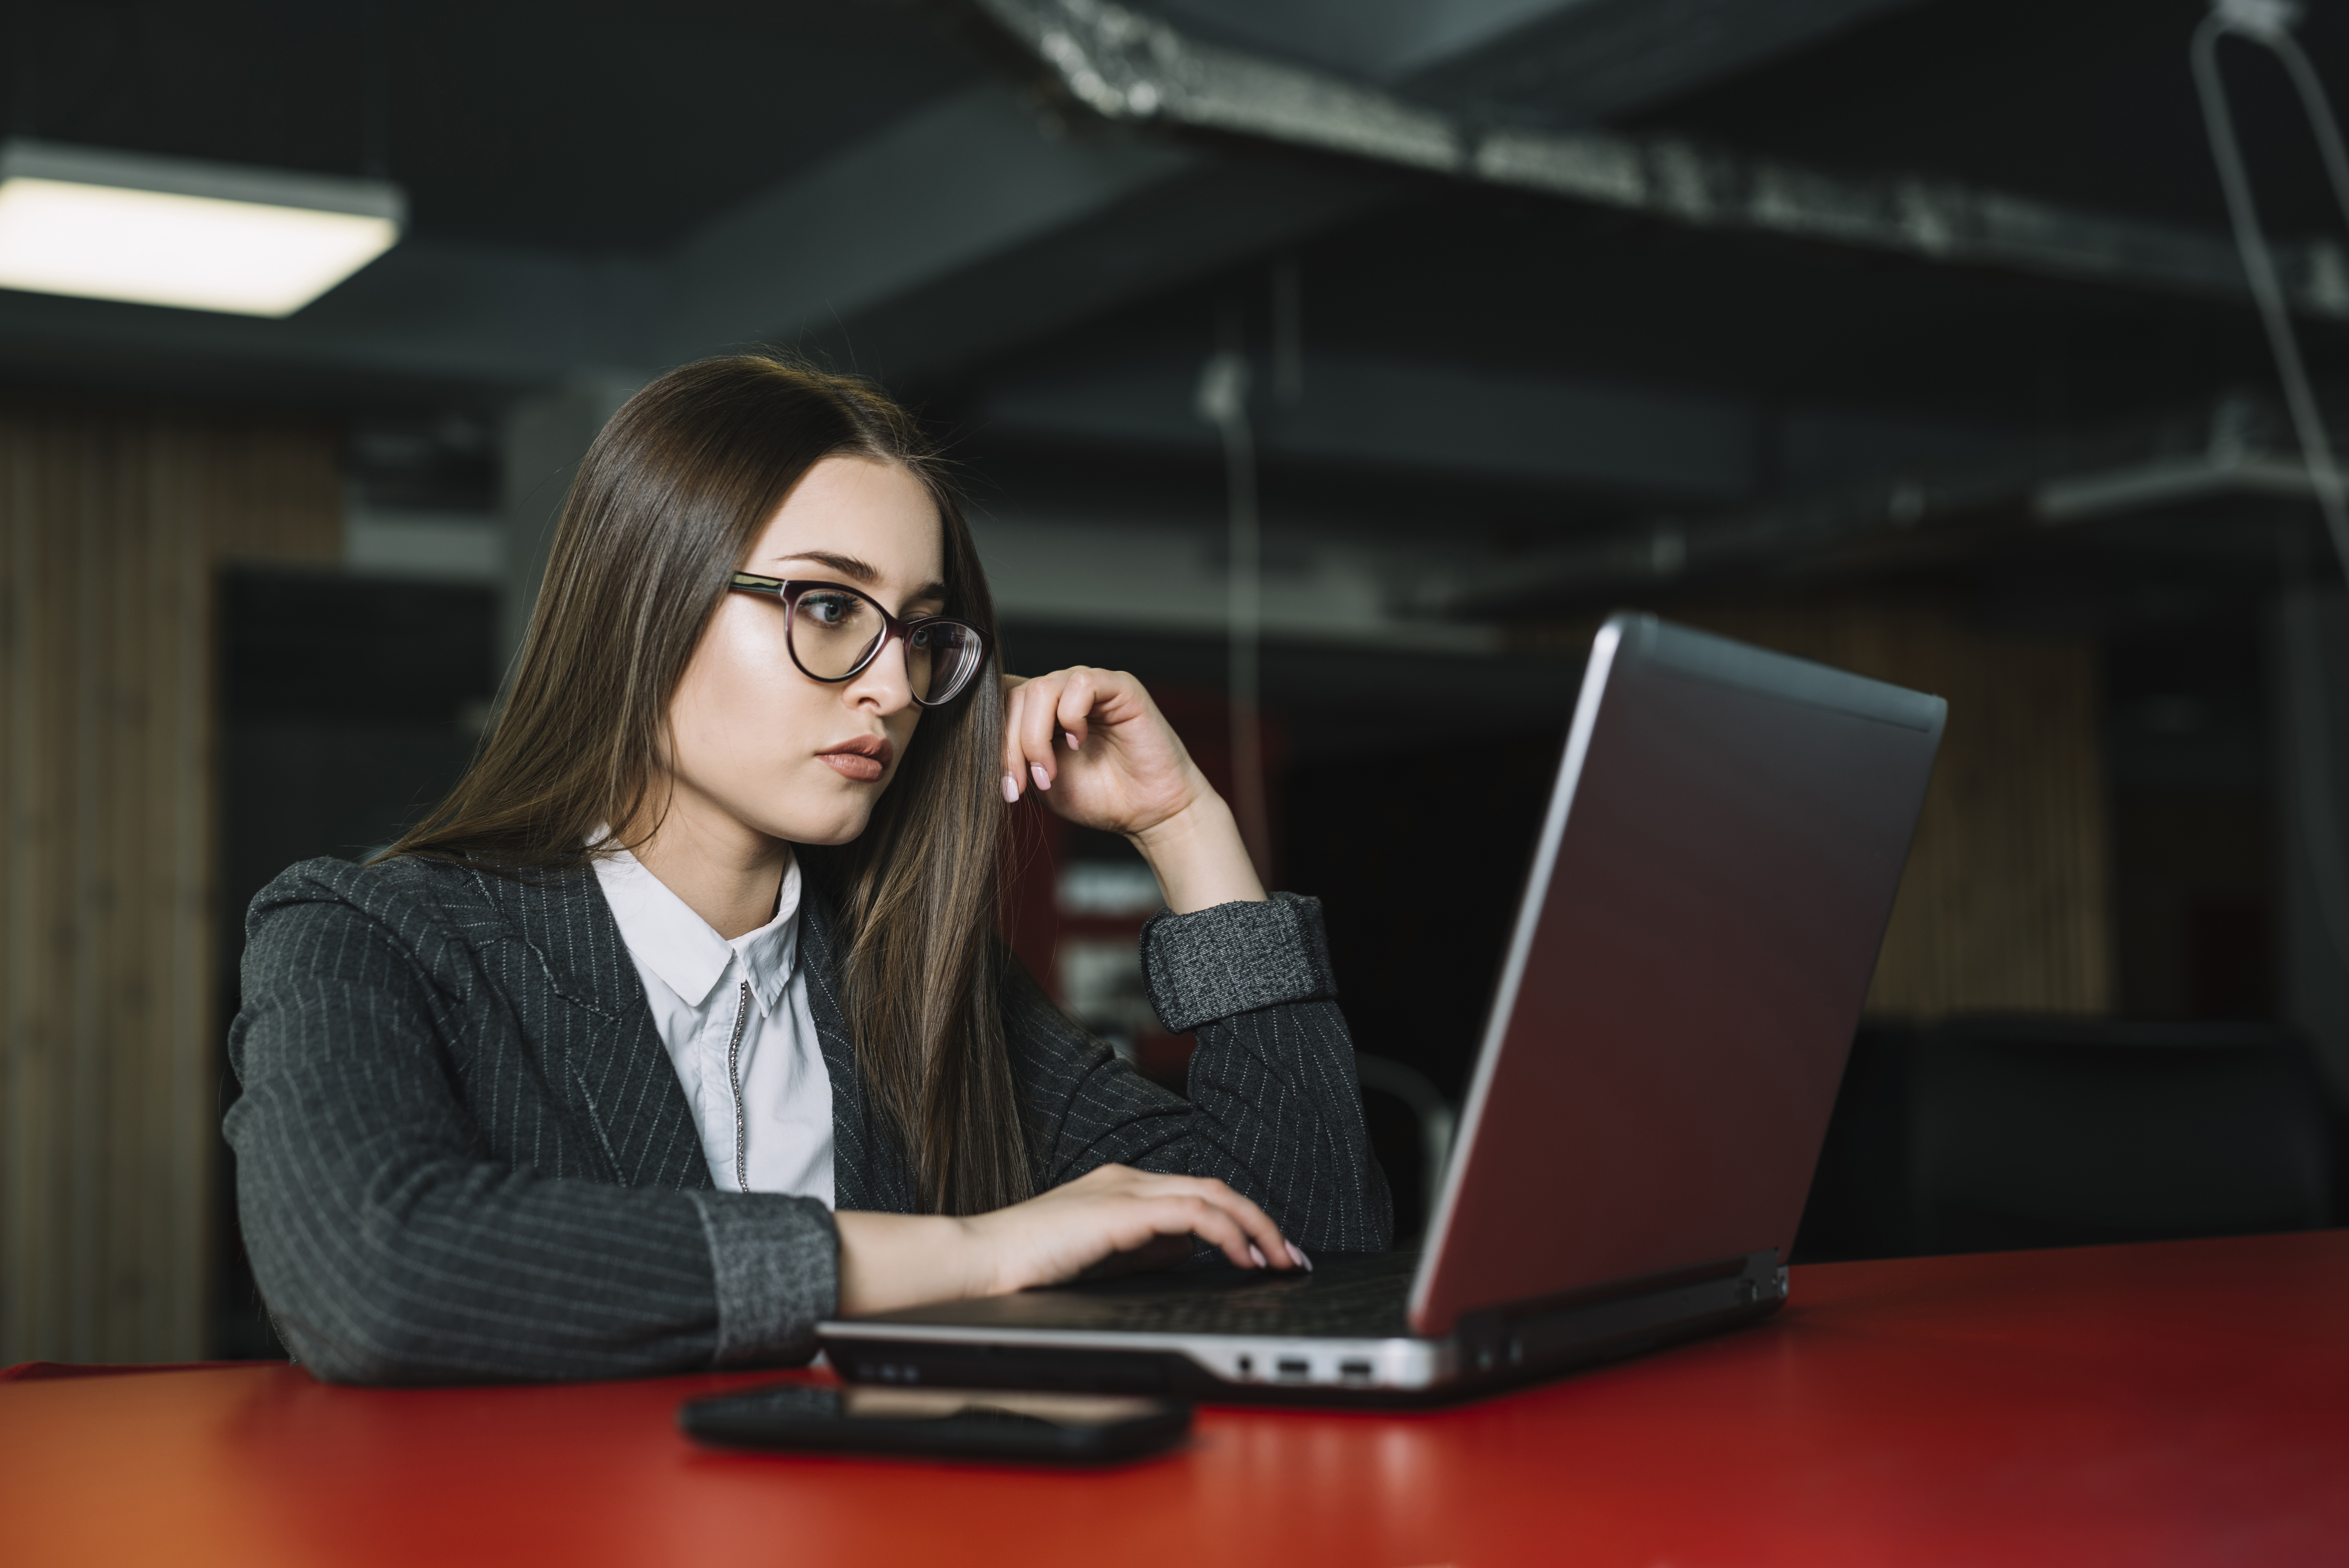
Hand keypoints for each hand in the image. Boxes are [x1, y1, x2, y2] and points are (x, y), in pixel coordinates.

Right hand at [835, 1165, 1311, 1316]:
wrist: (981, 1262)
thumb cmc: (1030, 1267)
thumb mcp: (1103, 1257)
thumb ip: (1144, 1250)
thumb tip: (1191, 1255)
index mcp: (1122, 1188)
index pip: (1198, 1194)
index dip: (1242, 1221)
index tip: (1270, 1252)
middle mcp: (1128, 1181)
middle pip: (1215, 1189)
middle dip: (1262, 1223)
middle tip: (1291, 1257)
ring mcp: (1125, 1191)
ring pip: (1212, 1195)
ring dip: (1255, 1228)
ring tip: (1278, 1261)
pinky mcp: (1120, 1211)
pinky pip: (1192, 1214)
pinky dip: (1226, 1234)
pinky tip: (1242, 1258)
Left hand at [1001, 667, 1265, 912]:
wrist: (1147, 814)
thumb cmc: (1098, 797)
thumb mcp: (1037, 782)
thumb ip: (1009, 759)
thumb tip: (970, 748)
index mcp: (1040, 711)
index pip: (998, 699)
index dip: (990, 736)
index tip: (1004, 784)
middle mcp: (1062, 692)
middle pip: (1012, 695)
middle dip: (1010, 746)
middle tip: (1024, 786)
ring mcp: (1090, 685)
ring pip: (1040, 689)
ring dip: (1035, 737)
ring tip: (1050, 773)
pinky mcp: (1118, 686)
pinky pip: (1080, 683)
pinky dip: (1071, 717)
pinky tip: (1080, 744)